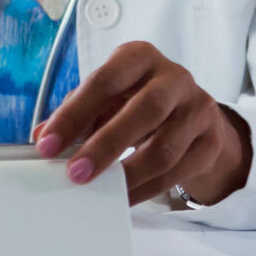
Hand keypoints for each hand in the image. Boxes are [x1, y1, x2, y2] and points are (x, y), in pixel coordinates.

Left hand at [34, 41, 251, 205]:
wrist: (193, 114)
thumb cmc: (137, 100)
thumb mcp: (107, 98)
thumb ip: (76, 113)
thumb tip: (43, 137)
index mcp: (140, 58)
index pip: (105, 81)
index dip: (74, 114)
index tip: (47, 145)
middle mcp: (174, 77)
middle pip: (144, 111)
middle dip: (105, 146)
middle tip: (75, 173)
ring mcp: (199, 108)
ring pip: (164, 148)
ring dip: (127, 175)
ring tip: (100, 192)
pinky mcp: (212, 141)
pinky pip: (177, 172)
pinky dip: (146, 189)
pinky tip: (124, 197)